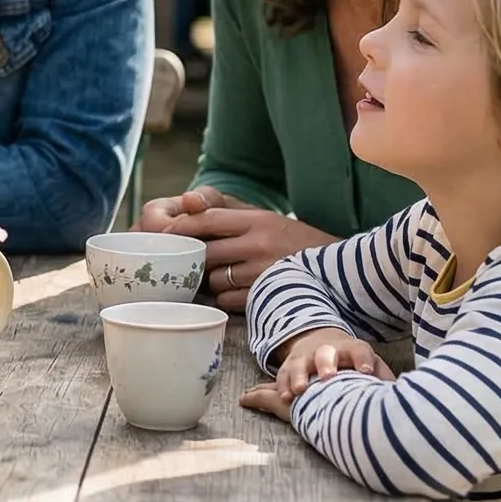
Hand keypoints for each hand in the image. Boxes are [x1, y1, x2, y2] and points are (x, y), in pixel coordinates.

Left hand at [137, 186, 335, 311]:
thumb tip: (185, 201)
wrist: (339, 272)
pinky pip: (228, 300)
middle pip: (206, 252)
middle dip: (193, 258)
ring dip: (211, 280)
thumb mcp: (263, 217)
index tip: (161, 233)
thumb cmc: (289, 241)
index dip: (181, 227)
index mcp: (257, 219)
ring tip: (223, 275)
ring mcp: (265, 272)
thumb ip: (224, 210)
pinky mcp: (268, 296)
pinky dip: (226, 297)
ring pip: (214, 279)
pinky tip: (238, 291)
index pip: (207, 219)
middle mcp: (261, 243)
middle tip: (188, 261)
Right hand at [241, 327, 393, 422]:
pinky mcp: (290, 367)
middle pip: (326, 354)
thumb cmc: (355, 365)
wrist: (325, 345)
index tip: (365, 374)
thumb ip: (385, 380)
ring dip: (297, 377)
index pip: (360, 352)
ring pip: (300, 364)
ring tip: (296, 392)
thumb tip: (401, 395)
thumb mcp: (374, 369)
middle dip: (326, 365)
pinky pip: (282, 375)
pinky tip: (282, 398)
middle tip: (327, 378)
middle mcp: (328, 351)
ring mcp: (307, 358)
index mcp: (353, 350)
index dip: (362, 361)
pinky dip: (280, 386)